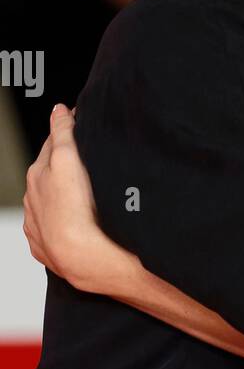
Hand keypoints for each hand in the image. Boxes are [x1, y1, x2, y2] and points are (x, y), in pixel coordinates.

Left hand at [23, 104, 117, 292]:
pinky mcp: (48, 250)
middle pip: (50, 177)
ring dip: (63, 200)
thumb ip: (62, 132)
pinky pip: (54, 233)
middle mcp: (33, 201)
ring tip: (86, 199)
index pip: (52, 148)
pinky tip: (79, 227)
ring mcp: (39, 227)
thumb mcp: (68, 159)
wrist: (82, 258)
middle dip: (63, 169)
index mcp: (38, 176)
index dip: (67, 138)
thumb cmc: (76, 209)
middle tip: (86, 165)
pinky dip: (63, 226)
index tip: (81, 131)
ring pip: (51, 206)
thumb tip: (59, 109)